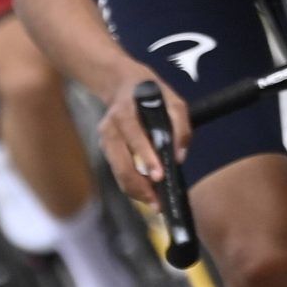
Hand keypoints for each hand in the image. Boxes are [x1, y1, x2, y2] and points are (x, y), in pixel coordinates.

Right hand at [98, 71, 188, 207]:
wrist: (123, 84)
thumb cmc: (152, 94)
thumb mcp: (173, 101)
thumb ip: (180, 126)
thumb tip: (179, 157)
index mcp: (126, 112)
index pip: (135, 137)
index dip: (146, 157)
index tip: (159, 176)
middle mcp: (110, 128)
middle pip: (121, 163)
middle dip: (139, 185)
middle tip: (157, 202)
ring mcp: (105, 140)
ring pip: (117, 172)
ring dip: (134, 190)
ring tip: (154, 203)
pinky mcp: (106, 149)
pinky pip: (117, 172)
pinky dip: (130, 185)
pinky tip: (145, 194)